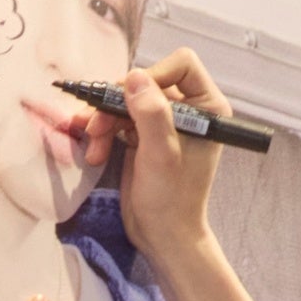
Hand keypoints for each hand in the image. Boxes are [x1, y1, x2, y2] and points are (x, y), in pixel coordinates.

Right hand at [107, 50, 229, 279]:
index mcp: (207, 108)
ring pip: (127, 100)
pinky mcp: (144, 136)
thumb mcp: (161, 155)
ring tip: (93, 147)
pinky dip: (103, 132)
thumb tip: (134, 77)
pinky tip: (94, 152)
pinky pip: (118, 119)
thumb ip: (151, 114)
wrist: (162, 235)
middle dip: (117, 103)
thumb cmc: (172, 200)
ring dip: (104, 120)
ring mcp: (164, 122)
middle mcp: (189, 110)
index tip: (130, 100)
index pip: (181, 65)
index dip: (153, 76)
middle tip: (95, 127)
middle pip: (146, 82)